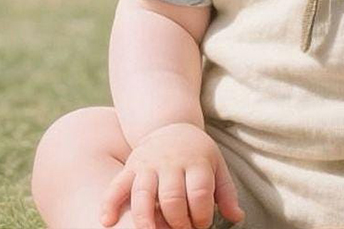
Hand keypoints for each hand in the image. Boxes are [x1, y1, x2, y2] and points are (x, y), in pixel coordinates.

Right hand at [99, 121, 244, 228]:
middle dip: (177, 222)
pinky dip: (109, 204)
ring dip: (146, 220)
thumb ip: (225, 192)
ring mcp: (148, 165)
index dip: (201, 215)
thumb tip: (237, 217)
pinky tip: (107, 222)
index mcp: (195, 161)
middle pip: (172, 198)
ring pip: (143, 194)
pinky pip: (116, 186)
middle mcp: (170, 162)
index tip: (202, 224)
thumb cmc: (196, 154)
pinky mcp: (130, 168)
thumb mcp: (216, 166)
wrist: (170, 125)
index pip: (199, 192)